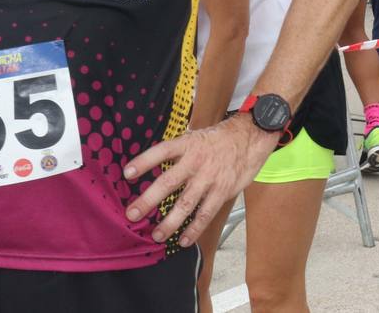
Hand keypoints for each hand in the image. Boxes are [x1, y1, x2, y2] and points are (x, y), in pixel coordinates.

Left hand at [123, 113, 277, 244]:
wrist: (251, 137)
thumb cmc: (219, 139)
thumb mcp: (196, 137)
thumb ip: (177, 152)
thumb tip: (152, 166)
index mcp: (187, 144)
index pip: (162, 151)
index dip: (144, 161)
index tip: (127, 173)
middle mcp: (196, 161)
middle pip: (168, 182)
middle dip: (148, 200)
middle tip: (132, 215)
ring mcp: (210, 177)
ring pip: (186, 203)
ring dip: (169, 222)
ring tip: (156, 235)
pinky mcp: (223, 190)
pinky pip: (206, 213)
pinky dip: (194, 229)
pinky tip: (183, 240)